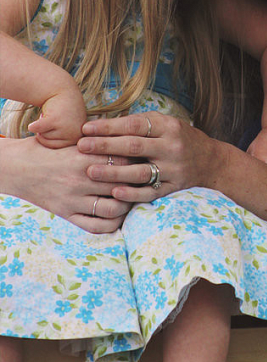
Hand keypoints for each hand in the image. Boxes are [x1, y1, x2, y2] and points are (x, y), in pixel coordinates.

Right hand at [0, 136, 131, 232]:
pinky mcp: (66, 214)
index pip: (124, 161)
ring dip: (127, 206)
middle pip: (122, 185)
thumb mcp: (75, 141)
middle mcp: (80, 179)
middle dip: (137, 184)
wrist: (19, 167)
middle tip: (144, 182)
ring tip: (131, 199)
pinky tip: (118, 216)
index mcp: (84, 157)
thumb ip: (101, 144)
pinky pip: (96, 226)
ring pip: (113, 208)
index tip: (145, 162)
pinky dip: (112, 224)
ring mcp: (73, 199)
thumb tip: (132, 141)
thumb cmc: (51, 150)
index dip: (138, 163)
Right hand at [27, 88, 86, 147]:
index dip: (50, 136)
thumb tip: (51, 161)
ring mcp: (67, 128)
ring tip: (53, 114)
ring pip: (42, 136)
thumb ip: (62, 142)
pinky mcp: (56, 120)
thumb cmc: (63, 111)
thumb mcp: (67, 129)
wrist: (62, 89)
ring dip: (43, 125)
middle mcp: (75, 135)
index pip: (55, 148)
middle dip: (45, 132)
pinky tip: (39, 118)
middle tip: (55, 119)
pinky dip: (34, 125)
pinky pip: (37, 128)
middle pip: (47, 143)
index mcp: (79, 140)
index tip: (59, 125)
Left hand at [79, 112, 219, 202]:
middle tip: (81, 146)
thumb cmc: (181, 139)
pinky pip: (150, 193)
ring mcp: (174, 169)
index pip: (135, 126)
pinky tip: (115, 193)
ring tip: (90, 171)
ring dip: (113, 173)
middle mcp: (172, 147)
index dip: (109, 127)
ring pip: (140, 172)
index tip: (86, 128)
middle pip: (134, 146)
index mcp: (169, 127)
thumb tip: (104, 124)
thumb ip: (140, 124)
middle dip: (105, 146)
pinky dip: (132, 194)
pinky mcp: (174, 188)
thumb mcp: (167, 124)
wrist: (212, 163)